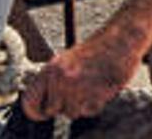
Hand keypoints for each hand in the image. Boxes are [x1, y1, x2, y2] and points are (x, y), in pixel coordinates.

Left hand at [21, 31, 142, 119]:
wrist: (122, 39)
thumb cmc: (96, 49)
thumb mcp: (66, 60)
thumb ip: (53, 81)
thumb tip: (44, 107)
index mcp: (50, 69)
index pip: (29, 102)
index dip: (36, 110)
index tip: (43, 113)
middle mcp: (61, 79)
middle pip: (52, 111)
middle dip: (63, 105)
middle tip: (77, 91)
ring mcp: (79, 88)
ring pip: (72, 113)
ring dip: (81, 105)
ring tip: (91, 87)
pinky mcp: (97, 94)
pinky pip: (89, 112)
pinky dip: (95, 104)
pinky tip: (101, 89)